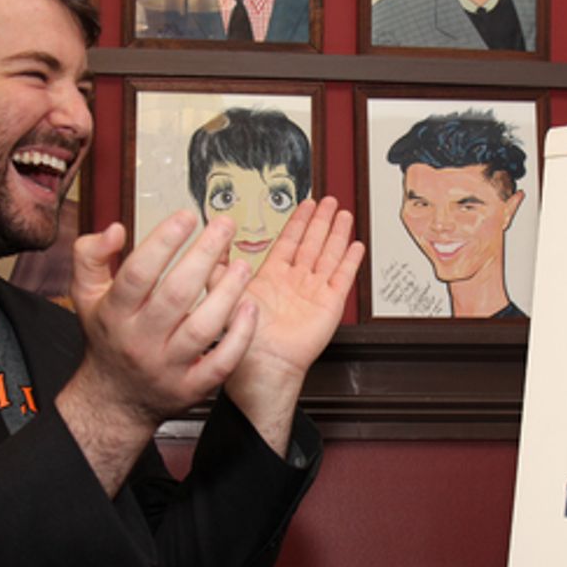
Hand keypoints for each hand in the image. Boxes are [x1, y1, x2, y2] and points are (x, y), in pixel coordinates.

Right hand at [56, 210, 256, 492]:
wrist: (114, 399)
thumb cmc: (107, 337)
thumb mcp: (85, 295)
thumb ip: (91, 256)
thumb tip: (115, 228)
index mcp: (115, 313)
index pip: (139, 272)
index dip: (164, 241)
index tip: (186, 216)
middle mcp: (141, 340)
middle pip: (176, 294)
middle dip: (204, 255)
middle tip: (225, 225)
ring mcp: (168, 366)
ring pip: (202, 328)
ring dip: (227, 293)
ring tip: (243, 264)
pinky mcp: (192, 387)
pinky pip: (221, 363)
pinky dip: (240, 336)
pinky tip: (250, 308)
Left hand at [224, 197, 363, 453]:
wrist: (263, 365)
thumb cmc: (242, 340)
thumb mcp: (224, 295)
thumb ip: (219, 269)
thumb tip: (211, 243)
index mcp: (272, 278)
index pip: (289, 242)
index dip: (298, 222)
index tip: (305, 203)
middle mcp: (295, 283)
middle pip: (312, 243)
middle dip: (320, 221)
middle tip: (328, 201)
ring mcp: (314, 293)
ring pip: (329, 255)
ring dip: (336, 234)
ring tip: (343, 214)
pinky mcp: (329, 305)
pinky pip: (342, 278)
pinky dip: (350, 261)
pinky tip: (355, 246)